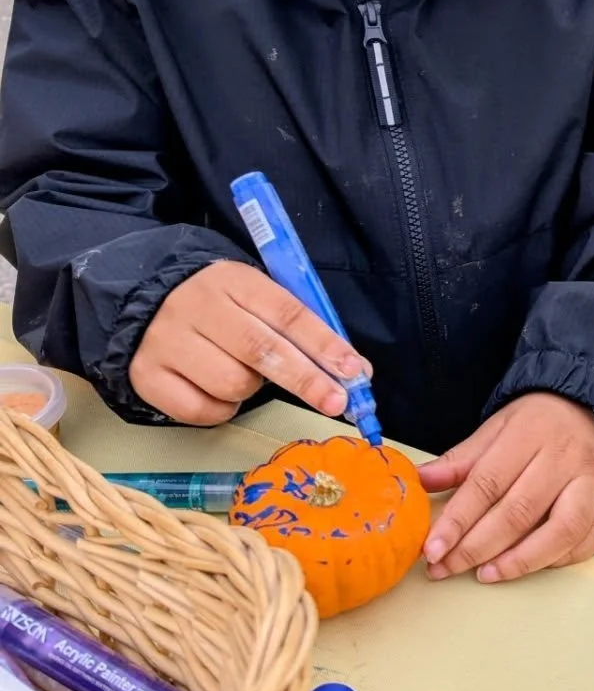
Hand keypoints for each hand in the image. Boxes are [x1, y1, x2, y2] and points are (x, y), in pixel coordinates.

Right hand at [130, 261, 370, 426]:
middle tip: (337, 402)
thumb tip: (353, 370)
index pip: (286, 312)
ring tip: (247, 374)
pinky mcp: (146, 376)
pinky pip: (201, 411)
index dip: (324, 344)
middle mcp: (197, 307)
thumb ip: (301, 328)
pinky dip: (221, 409)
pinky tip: (218, 390)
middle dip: (306, 379)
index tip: (354, 370)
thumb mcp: (256, 298)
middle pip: (261, 350)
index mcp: (233, 280)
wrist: (143, 303)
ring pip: (232, 384)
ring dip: (253, 390)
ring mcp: (167, 342)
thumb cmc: (220, 305)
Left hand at [418, 393, 593, 582]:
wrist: (589, 406)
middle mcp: (565, 456)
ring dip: (521, 560)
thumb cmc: (535, 423)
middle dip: (477, 547)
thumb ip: (459, 461)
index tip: (432, 550)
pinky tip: (533, 565)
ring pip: (561, 530)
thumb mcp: (494, 429)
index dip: (457, 521)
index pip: (488, 483)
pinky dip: (562, 559)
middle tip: (446, 568)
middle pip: (520, 512)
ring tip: (487, 574)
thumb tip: (419, 484)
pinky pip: (593, 538)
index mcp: (530, 433)